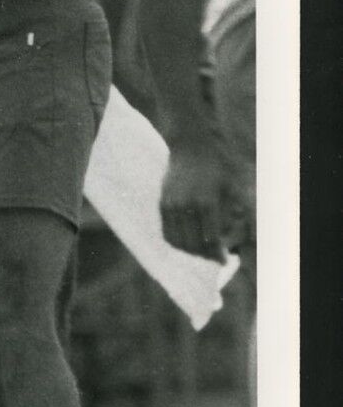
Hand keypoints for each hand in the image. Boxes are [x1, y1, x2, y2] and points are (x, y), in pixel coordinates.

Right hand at [160, 138, 231, 260]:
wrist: (192, 147)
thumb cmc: (218, 167)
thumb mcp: (233, 188)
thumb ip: (237, 215)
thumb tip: (242, 239)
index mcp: (206, 202)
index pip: (210, 240)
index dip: (217, 254)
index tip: (224, 260)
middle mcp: (186, 205)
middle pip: (193, 244)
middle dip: (204, 256)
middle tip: (213, 257)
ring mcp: (172, 205)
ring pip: (178, 241)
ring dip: (190, 251)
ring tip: (201, 251)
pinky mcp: (163, 204)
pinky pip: (167, 232)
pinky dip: (177, 242)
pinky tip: (187, 242)